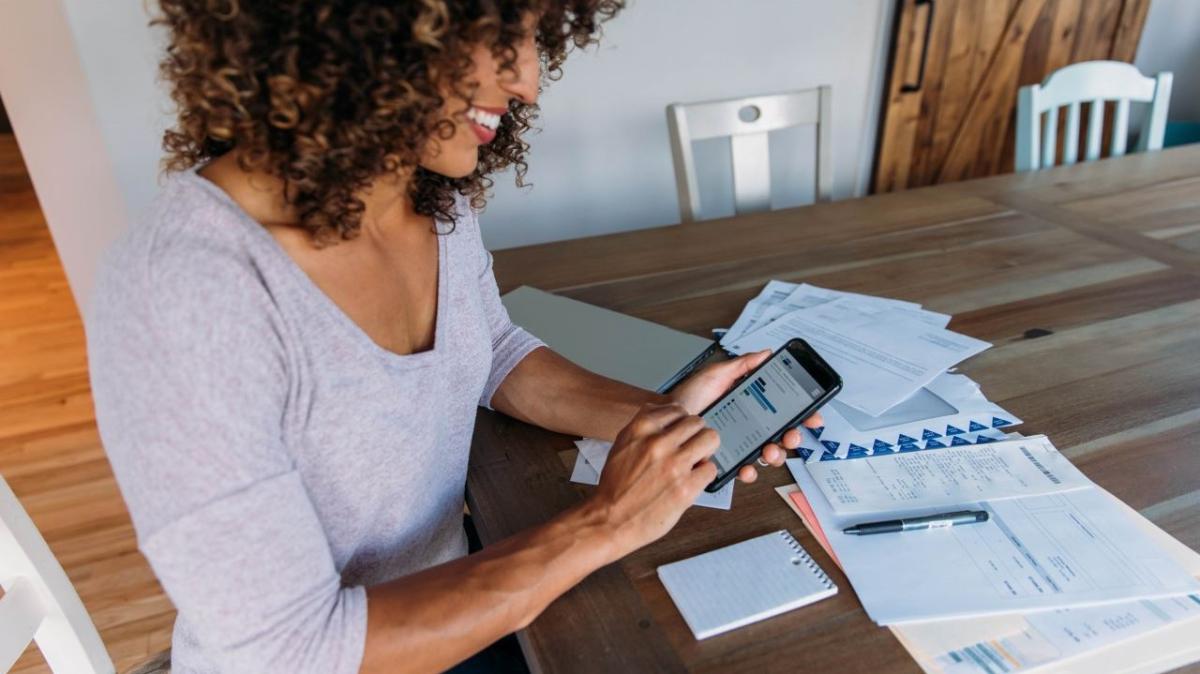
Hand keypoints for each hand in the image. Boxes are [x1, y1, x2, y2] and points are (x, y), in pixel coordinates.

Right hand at [589, 403, 719, 554]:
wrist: (609, 520)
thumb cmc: (615, 486)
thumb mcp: (622, 444)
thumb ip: (644, 426)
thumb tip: (667, 414)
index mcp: (641, 428)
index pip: (677, 410)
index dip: (681, 423)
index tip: (680, 434)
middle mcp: (658, 442)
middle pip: (697, 422)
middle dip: (695, 435)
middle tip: (690, 449)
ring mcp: (674, 465)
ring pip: (710, 439)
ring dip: (705, 451)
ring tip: (694, 462)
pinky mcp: (686, 488)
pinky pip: (710, 469)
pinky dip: (703, 475)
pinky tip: (691, 482)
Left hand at [667, 349, 822, 482]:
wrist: (666, 418)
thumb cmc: (689, 396)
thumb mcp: (716, 375)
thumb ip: (742, 365)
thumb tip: (766, 354)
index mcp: (752, 405)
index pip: (785, 411)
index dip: (803, 415)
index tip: (812, 417)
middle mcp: (750, 426)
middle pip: (783, 435)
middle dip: (793, 437)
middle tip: (791, 435)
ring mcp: (740, 445)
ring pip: (768, 454)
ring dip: (776, 454)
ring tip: (769, 450)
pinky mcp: (727, 460)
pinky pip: (744, 470)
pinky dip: (749, 471)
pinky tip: (746, 467)